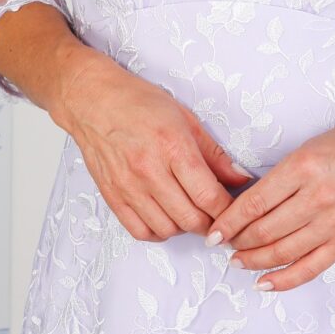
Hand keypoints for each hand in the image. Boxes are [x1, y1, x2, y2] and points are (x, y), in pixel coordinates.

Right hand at [57, 49, 252, 242]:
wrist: (93, 101)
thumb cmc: (139, 103)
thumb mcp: (186, 118)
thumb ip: (214, 153)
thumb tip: (240, 178)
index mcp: (173, 146)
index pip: (209, 195)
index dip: (228, 210)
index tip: (235, 211)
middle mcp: (149, 170)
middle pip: (191, 219)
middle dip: (211, 224)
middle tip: (217, 216)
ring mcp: (129, 187)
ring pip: (168, 229)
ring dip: (185, 228)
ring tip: (191, 212)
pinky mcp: (113, 197)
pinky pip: (140, 231)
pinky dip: (158, 232)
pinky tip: (166, 218)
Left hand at [204, 110, 334, 291]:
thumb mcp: (308, 149)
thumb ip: (279, 177)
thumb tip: (245, 206)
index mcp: (303, 167)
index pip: (254, 203)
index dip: (228, 222)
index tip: (213, 232)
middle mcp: (317, 196)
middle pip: (264, 230)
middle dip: (237, 242)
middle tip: (223, 245)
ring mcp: (334, 221)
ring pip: (283, 251)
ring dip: (254, 261)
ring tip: (238, 261)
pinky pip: (310, 267)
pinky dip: (284, 279)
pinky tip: (264, 283)